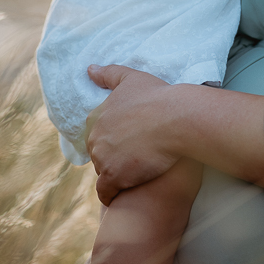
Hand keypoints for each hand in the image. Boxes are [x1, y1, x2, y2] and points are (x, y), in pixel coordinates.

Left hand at [85, 64, 181, 204]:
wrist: (175, 118)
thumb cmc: (157, 96)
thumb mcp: (131, 78)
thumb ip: (108, 74)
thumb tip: (89, 69)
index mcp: (96, 118)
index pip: (99, 135)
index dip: (115, 140)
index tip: (130, 143)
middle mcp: (94, 138)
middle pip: (100, 155)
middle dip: (114, 158)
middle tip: (137, 159)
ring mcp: (102, 158)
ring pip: (105, 173)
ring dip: (117, 175)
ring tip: (137, 176)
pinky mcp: (114, 176)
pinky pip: (106, 192)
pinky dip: (112, 195)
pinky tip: (124, 194)